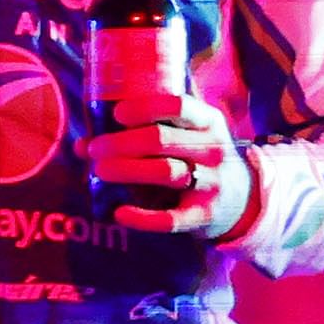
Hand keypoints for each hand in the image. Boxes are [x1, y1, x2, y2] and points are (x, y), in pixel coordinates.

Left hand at [91, 93, 259, 239]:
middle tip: (95, 149)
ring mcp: (211, 182)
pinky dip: (143, 217)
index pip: (178, 105)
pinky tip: (119, 212)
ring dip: (126, 170)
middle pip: (162, 139)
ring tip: (98, 171)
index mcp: (207, 122)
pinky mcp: (204, 214)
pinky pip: (172, 218)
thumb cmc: (196, 158)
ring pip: (165, 172)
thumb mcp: (183, 137)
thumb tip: (82, 144)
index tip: (117, 114)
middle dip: (121, 143)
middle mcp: (213, 149)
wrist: (241, 198)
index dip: (145, 108)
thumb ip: (139, 134)